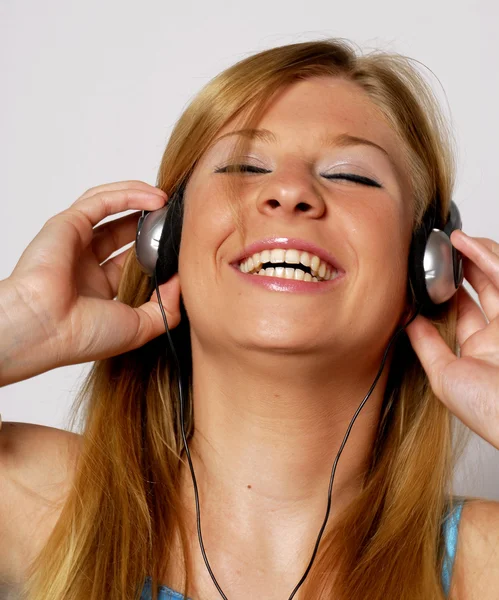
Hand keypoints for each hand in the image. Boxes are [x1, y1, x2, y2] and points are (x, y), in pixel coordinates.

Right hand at [3, 181, 180, 383]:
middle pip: (124, 232)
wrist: (45, 328)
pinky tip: (154, 198)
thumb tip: (179, 282)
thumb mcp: (139, 328)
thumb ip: (165, 308)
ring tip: (167, 202)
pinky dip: (129, 195)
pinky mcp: (68, 224)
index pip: (133, 261)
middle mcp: (86, 264)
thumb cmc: (82, 335)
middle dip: (150, 223)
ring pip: (111, 210)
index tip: (180, 246)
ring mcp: (76, 242)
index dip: (156, 251)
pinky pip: (102, 201)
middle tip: (175, 218)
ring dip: (140, 201)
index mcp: (99, 289)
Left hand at [406, 230, 498, 448]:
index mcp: (478, 350)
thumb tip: (408, 322)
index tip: (426, 275)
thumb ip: (427, 346)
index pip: (461, 311)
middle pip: (481, 289)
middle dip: (461, 268)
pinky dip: (485, 257)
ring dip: (474, 255)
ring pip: (495, 278)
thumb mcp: (443, 376)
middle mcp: (496, 333)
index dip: (445, 292)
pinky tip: (465, 244)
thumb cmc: (485, 408)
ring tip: (451, 240)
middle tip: (441, 251)